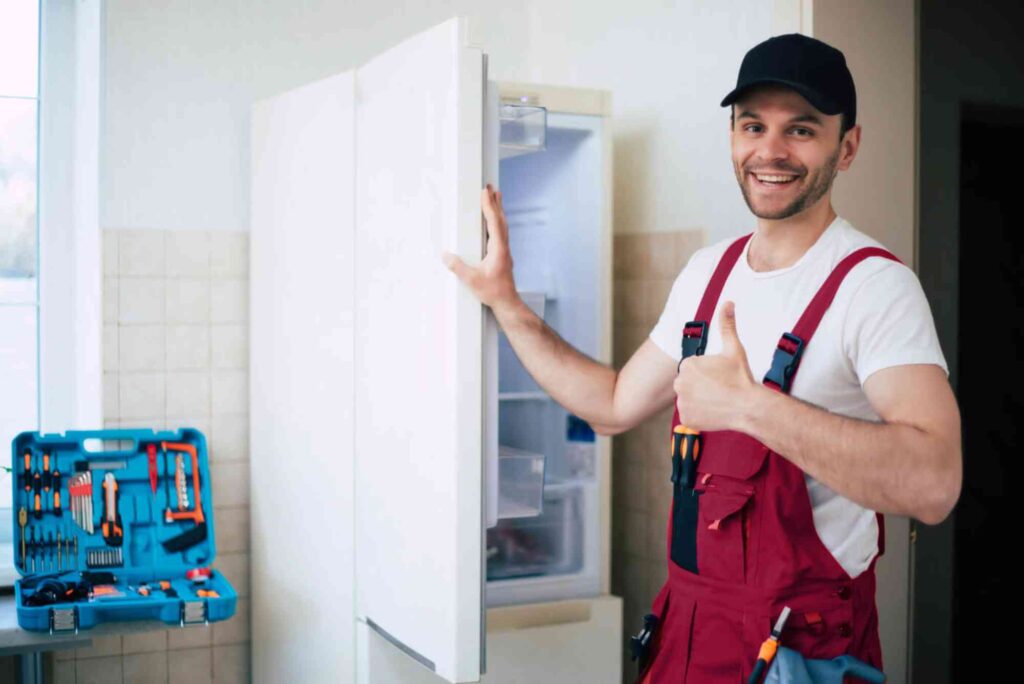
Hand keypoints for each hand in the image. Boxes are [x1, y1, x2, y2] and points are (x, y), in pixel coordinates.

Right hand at [441, 184, 519, 312]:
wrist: (507, 303)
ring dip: (498, 210)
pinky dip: (497, 221)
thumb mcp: (472, 280)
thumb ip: (458, 267)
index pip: (494, 222)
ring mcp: (504, 251)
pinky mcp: (502, 255)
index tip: (485, 192)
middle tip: (491, 187)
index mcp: (498, 249)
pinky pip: (500, 232)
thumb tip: (446, 256)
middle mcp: (503, 247)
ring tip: (495, 197)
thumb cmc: (493, 292)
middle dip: (495, 202)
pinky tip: (493, 221)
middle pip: (501, 219)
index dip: (489, 206)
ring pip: (502, 225)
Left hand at [673, 300, 758, 431]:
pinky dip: (699, 414)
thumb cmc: (741, 377)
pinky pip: (690, 414)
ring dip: (699, 399)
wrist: (748, 406)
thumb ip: (727, 325)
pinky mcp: (686, 418)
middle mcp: (679, 383)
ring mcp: (682, 402)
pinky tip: (713, 410)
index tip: (720, 377)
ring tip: (717, 400)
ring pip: (688, 398)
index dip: (707, 372)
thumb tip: (727, 303)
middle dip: (701, 385)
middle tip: (719, 389)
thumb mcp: (734, 349)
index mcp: (688, 365)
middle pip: (688, 383)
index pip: (693, 368)